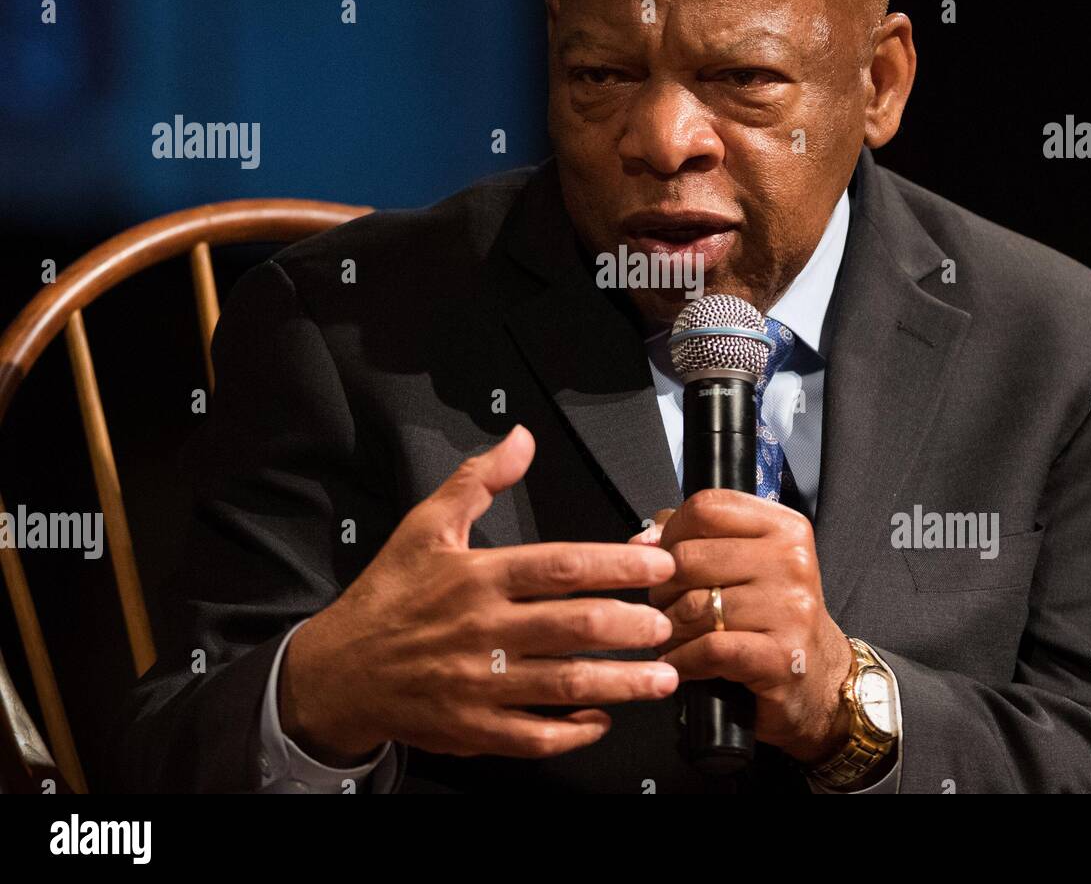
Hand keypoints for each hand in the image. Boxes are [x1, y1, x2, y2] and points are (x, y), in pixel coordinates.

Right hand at [279, 425, 679, 764]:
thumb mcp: (425, 525)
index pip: (560, 567)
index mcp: (477, 578)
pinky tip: (600, 719)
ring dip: (620, 684)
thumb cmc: (388, 595)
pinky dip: (571, 732)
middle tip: (668, 623)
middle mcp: (482, 631)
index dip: (616, 565)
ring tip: (663, 679)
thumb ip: (478, 481)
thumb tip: (521, 438)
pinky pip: (532, 737)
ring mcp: (478, 684)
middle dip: (631, 627)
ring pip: (563, 686)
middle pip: (572, 628)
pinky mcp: (471, 729)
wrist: (336, 671)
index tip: (657, 566)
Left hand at [634, 491, 852, 765]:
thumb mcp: (748, 563)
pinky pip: (709, 649)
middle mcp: (792, 560)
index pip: (708, 507)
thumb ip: (699, 539)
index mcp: (784, 527)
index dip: (670, 531)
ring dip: (670, 628)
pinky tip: (680, 663)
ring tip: (672, 636)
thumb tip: (645, 540)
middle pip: (690, 557)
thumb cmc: (773, 614)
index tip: (662, 556)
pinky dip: (683, 659)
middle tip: (665, 606)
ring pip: (694, 606)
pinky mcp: (782, 655)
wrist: (818, 675)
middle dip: (663, 587)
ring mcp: (791, 608)